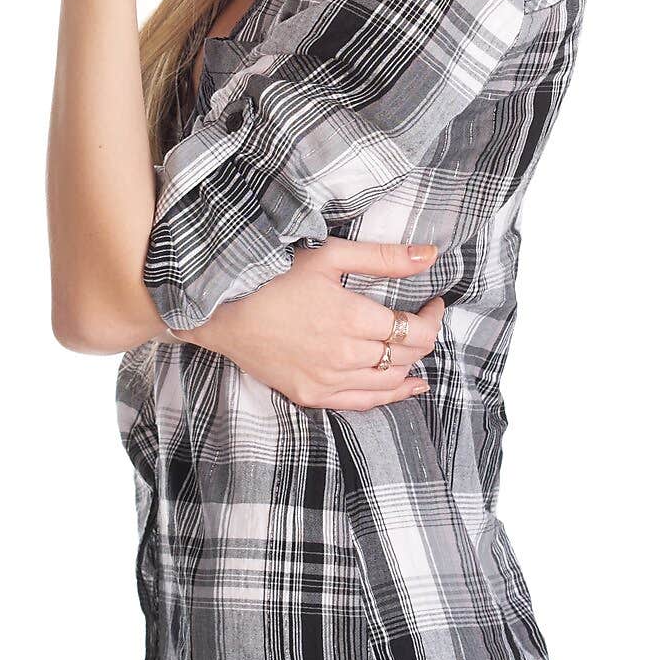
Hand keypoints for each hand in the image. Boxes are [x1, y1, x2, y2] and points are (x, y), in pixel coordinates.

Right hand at [186, 239, 445, 410]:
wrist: (224, 312)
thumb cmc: (274, 277)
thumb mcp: (330, 256)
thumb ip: (383, 258)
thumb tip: (430, 256)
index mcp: (352, 319)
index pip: (414, 330)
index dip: (433, 318)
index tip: (434, 303)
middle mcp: (345, 356)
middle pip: (405, 356)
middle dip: (423, 337)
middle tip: (422, 319)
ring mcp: (328, 381)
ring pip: (389, 383)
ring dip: (409, 366)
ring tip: (415, 350)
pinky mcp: (312, 395)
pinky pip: (363, 403)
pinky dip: (389, 395)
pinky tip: (405, 387)